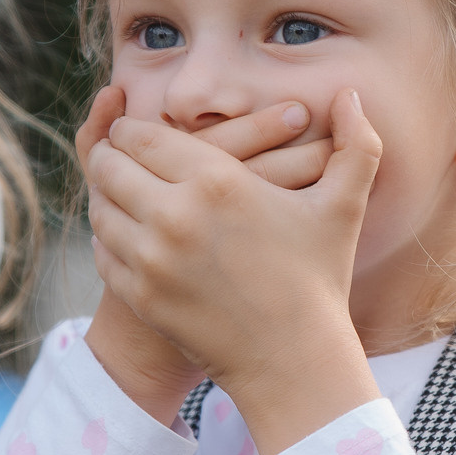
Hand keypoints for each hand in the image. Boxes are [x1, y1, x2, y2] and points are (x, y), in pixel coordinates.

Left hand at [85, 89, 384, 454]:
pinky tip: (122, 232)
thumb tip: (350, 93)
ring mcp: (151, 259)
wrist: (295, 361)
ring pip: (99, 207)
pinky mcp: (139, 296)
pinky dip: (108, 236)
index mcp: (217, 180)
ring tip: (118, 191)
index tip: (134, 131)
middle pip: (109, 165)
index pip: (139, 134)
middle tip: (116, 155)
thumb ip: (356, 142)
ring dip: (105, 196)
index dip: (129, 128)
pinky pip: (102, 250)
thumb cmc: (320, 278)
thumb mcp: (344, 205)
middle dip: (110, 156)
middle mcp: (175, 214)